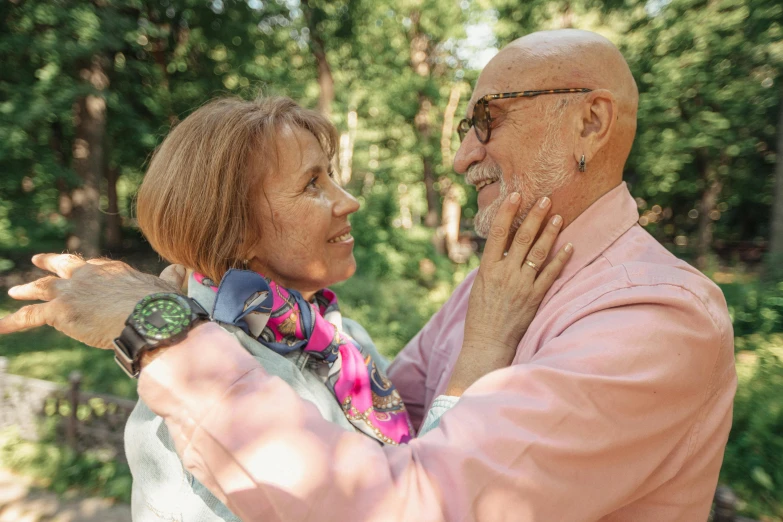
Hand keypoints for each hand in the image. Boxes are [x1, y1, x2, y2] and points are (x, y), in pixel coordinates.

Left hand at [0, 254, 182, 348]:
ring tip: (14, 293)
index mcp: (112, 270)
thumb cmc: (163, 305)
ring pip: (42, 289)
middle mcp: (88, 275)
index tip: (78, 266)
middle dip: (49, 264)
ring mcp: (72, 292)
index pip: (93, 266)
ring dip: (27, 290)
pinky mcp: (60, 312)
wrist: (149, 318)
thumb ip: (170, 277)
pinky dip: (12, 322)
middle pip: (63, 266)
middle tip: (38, 260)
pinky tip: (0, 327)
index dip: (84, 267)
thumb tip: (181, 268)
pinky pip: (29, 317)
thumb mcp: (168, 286)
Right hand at [446, 193, 572, 395]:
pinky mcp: (535, 297)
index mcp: (488, 269)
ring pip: (539, 252)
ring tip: (559, 216)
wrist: (488, 342)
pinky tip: (569, 246)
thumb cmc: (480, 315)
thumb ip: (493, 266)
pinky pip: (551, 274)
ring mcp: (522, 285)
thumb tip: (504, 248)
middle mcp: (506, 273)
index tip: (515, 195)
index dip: (507, 212)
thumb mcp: (479, 286)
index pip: (498, 233)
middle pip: (522, 238)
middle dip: (535, 216)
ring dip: (550, 233)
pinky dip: (561, 259)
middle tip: (545, 198)